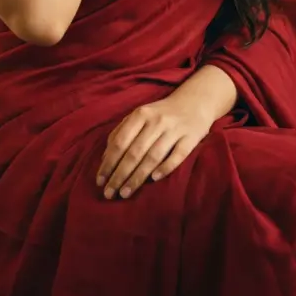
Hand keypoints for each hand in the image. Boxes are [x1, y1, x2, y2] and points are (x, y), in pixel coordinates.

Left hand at [96, 96, 213, 199]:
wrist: (195, 102)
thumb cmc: (161, 113)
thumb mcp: (139, 115)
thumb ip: (121, 132)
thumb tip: (104, 158)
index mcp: (140, 114)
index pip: (120, 142)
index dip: (109, 163)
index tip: (100, 181)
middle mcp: (156, 121)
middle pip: (134, 152)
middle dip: (119, 175)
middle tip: (109, 193)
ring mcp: (174, 130)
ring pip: (153, 157)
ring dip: (137, 177)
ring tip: (125, 193)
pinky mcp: (191, 138)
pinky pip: (177, 155)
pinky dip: (165, 167)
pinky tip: (154, 179)